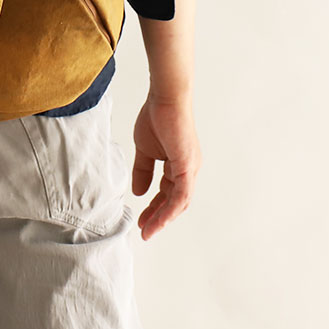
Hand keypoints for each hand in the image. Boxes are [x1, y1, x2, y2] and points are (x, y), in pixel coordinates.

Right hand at [131, 94, 200, 240]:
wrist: (165, 99)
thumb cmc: (156, 117)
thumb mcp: (144, 150)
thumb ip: (143, 171)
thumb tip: (138, 192)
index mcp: (178, 165)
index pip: (168, 193)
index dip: (155, 208)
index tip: (142, 220)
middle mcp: (188, 169)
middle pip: (175, 202)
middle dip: (159, 217)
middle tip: (145, 230)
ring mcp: (190, 168)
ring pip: (179, 202)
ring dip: (164, 218)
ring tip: (149, 230)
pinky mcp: (187, 166)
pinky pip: (181, 194)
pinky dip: (170, 209)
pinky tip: (159, 218)